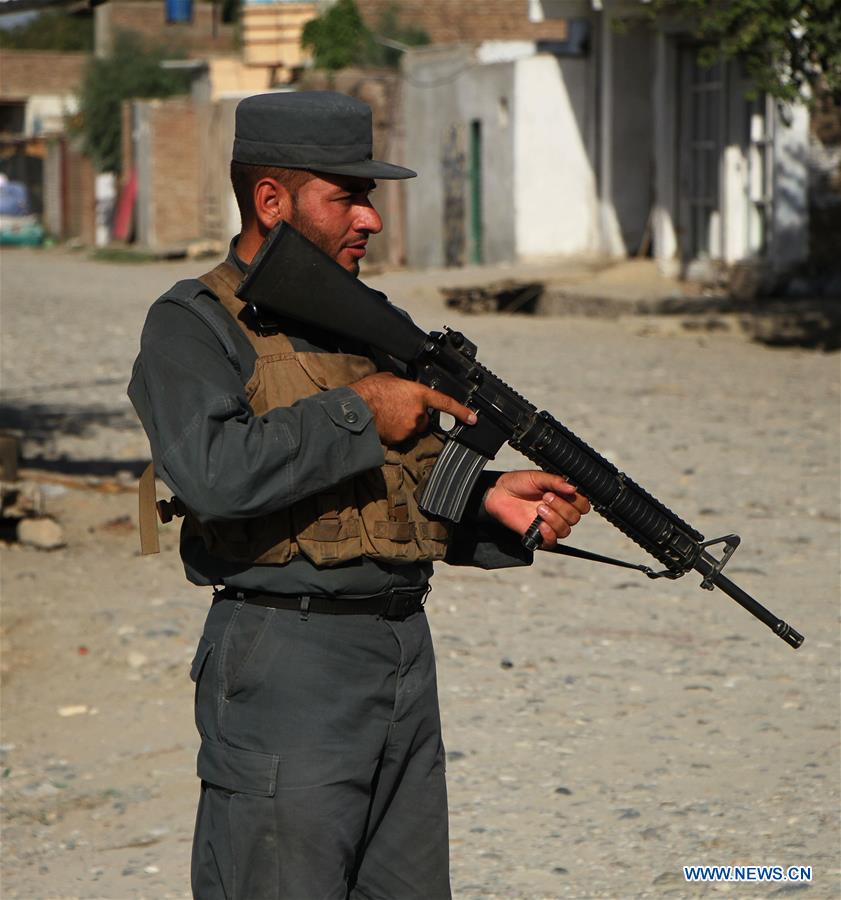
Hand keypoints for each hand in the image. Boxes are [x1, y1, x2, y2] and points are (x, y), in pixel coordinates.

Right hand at [349, 372, 476, 445]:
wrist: (356, 409)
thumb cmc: (370, 391)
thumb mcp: (390, 378)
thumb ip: (404, 385)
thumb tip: (405, 388)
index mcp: (419, 394)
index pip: (446, 403)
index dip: (462, 412)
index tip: (473, 419)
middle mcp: (418, 413)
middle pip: (425, 418)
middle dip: (416, 415)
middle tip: (398, 408)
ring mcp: (410, 428)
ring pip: (413, 428)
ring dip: (404, 423)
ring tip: (387, 414)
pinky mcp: (400, 440)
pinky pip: (402, 437)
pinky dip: (395, 432)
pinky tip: (384, 424)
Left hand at [483, 471, 589, 548]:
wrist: (498, 493)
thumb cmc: (518, 483)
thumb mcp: (538, 477)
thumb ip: (556, 482)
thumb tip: (573, 488)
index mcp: (563, 497)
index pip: (583, 505)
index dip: (577, 501)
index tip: (563, 492)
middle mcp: (559, 512)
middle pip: (575, 518)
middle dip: (562, 507)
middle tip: (546, 497)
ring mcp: (549, 524)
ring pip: (565, 530)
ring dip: (554, 519)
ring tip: (539, 508)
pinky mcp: (538, 535)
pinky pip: (552, 542)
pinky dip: (549, 534)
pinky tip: (540, 525)